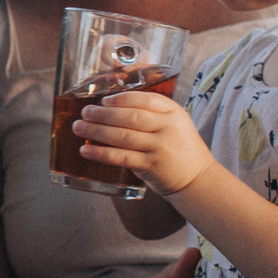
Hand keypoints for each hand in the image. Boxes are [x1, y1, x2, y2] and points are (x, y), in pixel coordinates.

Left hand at [73, 91, 214, 196]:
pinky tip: (86, 150)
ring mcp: (160, 147)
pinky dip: (101, 153)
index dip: (122, 98)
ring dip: (96, 131)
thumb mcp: (175, 123)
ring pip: (123, 136)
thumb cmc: (180, 148)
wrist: (198, 178)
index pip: (146, 99)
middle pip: (130, 116)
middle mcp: (168, 127)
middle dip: (103, 114)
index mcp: (174, 112)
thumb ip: (152, 114)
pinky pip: (121, 157)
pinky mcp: (151, 166)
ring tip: (79, 128)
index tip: (104, 100)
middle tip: (85, 113)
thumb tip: (112, 106)